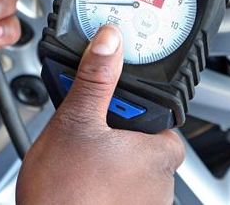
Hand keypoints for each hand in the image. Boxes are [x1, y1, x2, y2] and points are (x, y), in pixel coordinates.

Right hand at [16, 25, 184, 204]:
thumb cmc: (65, 196)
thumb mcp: (74, 122)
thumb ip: (95, 80)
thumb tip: (109, 42)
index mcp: (160, 151)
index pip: (157, 113)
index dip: (126, 105)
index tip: (104, 105)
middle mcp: (163, 182)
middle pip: (139, 137)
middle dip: (111, 132)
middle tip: (81, 134)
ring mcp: (147, 203)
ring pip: (127, 164)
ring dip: (105, 158)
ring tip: (75, 161)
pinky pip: (119, 188)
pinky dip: (101, 182)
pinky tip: (77, 182)